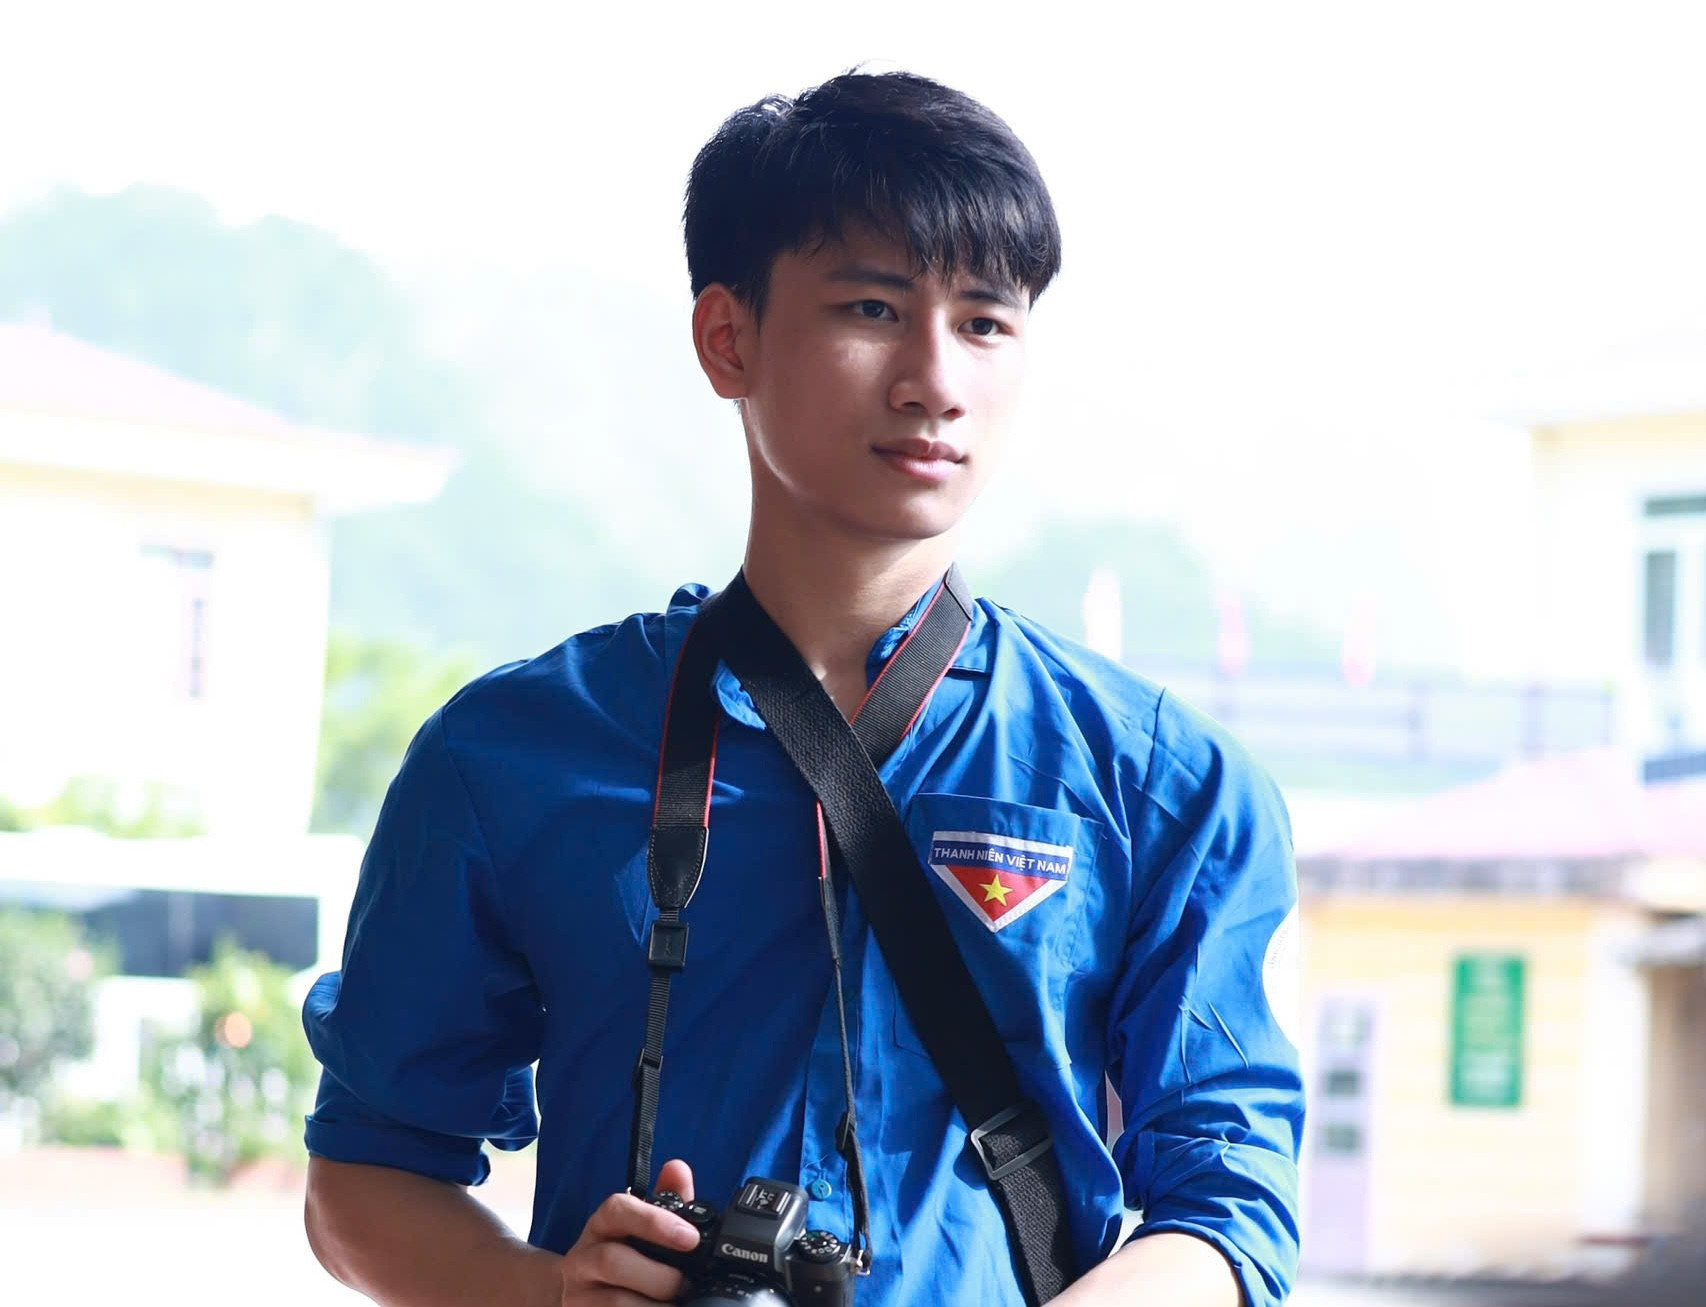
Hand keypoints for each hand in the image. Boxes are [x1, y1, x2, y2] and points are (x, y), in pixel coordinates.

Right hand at [557, 1159, 699, 1304]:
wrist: (587, 1293)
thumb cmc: (626, 1254)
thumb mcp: (645, 1227)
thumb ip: (667, 1201)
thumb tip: (678, 1169)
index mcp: (602, 1224)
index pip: (618, 1210)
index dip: (655, 1222)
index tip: (691, 1239)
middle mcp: (582, 1256)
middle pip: (613, 1260)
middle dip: (659, 1276)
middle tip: (686, 1284)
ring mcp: (577, 1292)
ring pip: (614, 1300)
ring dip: (654, 1305)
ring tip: (677, 1304)